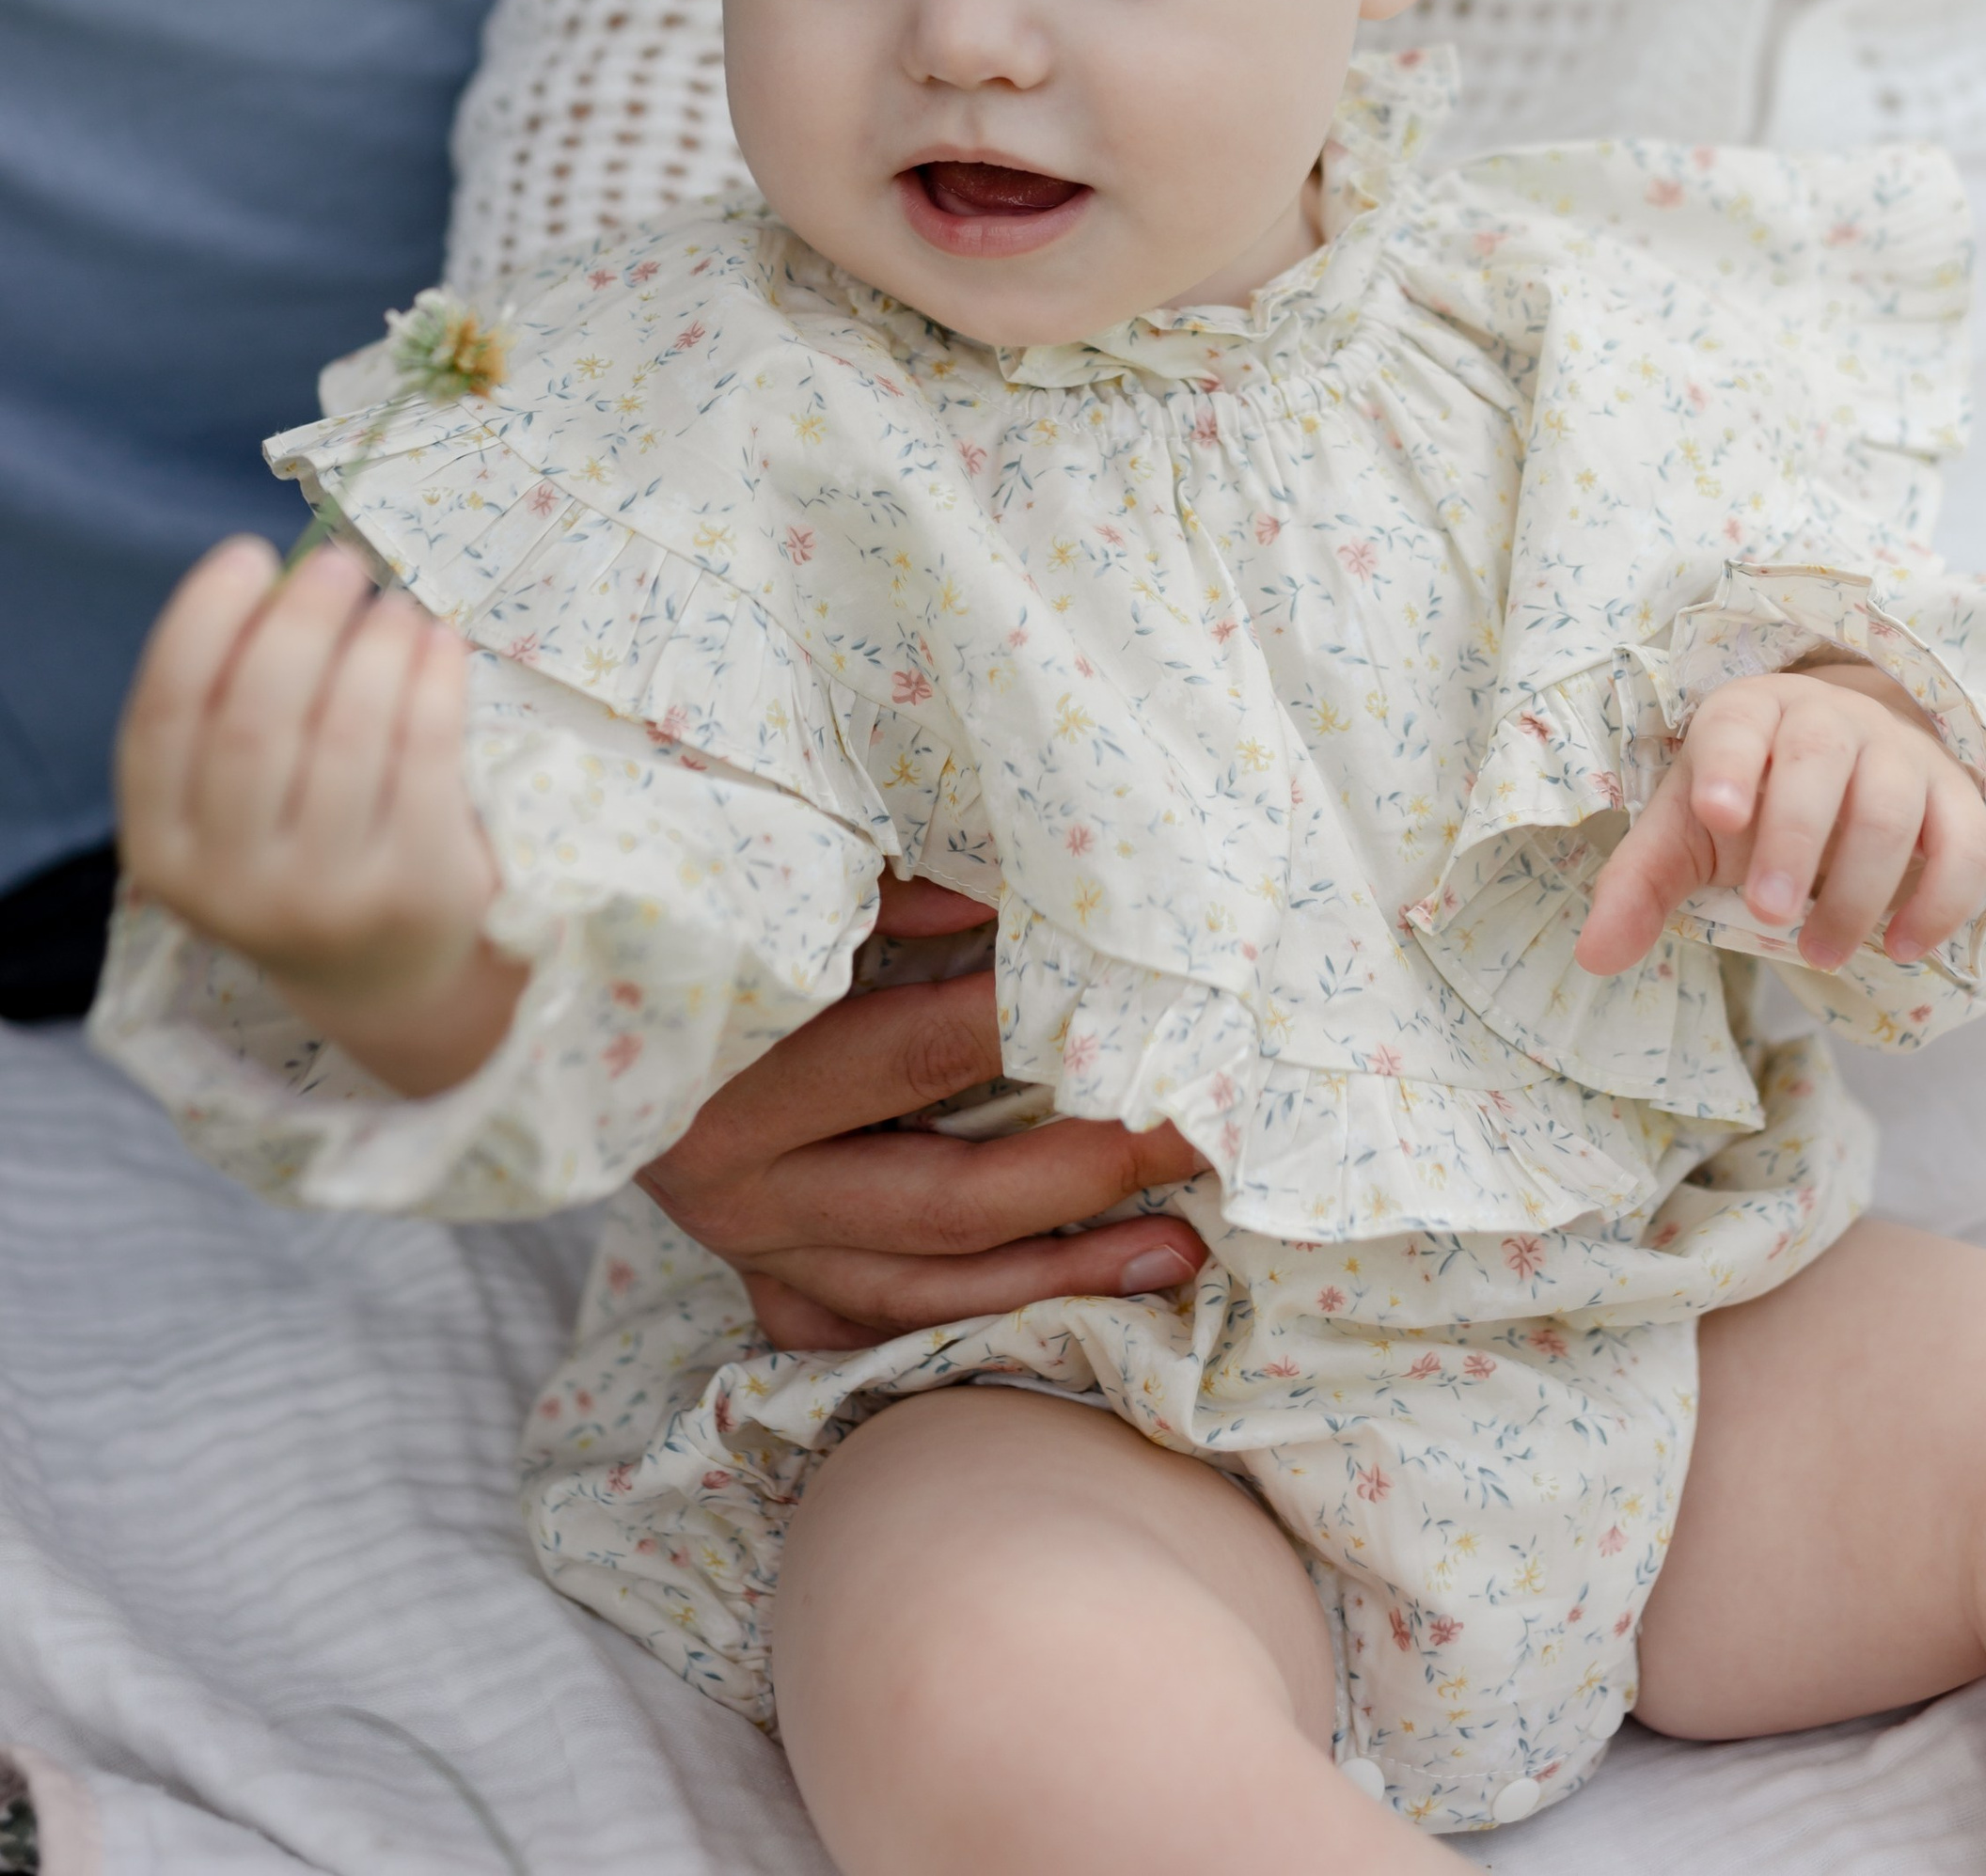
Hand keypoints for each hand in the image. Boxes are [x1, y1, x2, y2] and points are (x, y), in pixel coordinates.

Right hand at [115, 536, 521, 1094]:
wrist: (383, 971)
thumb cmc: (302, 845)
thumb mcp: (235, 803)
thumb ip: (235, 707)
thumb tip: (283, 579)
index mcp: (163, 848)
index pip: (164, 716)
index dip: (203, 622)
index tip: (248, 554)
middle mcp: (232, 884)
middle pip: (257, 722)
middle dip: (301, 622)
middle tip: (339, 565)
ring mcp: (325, 896)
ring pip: (348, 733)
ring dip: (375, 645)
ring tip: (394, 606)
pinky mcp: (416, 890)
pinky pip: (426, 757)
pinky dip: (433, 682)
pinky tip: (439, 643)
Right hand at [639, 876, 1208, 1346]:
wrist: (549, 1002)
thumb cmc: (689, 919)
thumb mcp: (775, 888)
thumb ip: (888, 899)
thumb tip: (1008, 903)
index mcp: (732, 1073)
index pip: (918, 1053)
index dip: (1033, 1024)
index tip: (1143, 998)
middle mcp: (736, 1183)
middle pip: (949, 1198)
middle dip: (1092, 1168)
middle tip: (1200, 1131)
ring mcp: (751, 1251)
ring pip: (928, 1292)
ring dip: (1062, 1273)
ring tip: (1178, 1250)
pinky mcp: (768, 1288)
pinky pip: (886, 1333)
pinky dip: (981, 1321)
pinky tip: (1082, 1314)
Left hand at [1574, 657, 1985, 981]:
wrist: (1848, 765)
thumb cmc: (1752, 800)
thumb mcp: (1688, 834)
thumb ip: (1641, 885)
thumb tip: (1594, 955)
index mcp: (1749, 715)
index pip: (1734, 725)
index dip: (1726, 765)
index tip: (1714, 814)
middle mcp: (1828, 718)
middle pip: (1817, 764)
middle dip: (1794, 841)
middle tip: (1771, 918)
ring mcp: (1898, 753)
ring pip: (1891, 808)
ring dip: (1858, 890)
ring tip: (1821, 952)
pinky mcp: (1954, 796)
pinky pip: (1964, 843)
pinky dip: (1941, 899)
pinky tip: (1903, 946)